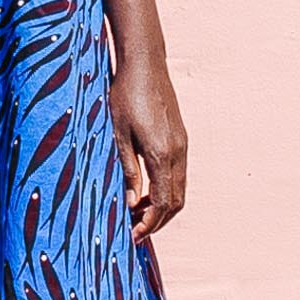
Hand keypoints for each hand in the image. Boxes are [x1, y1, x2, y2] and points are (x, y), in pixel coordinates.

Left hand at [108, 55, 186, 244]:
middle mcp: (177, 152)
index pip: (160, 204)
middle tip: (134, 230)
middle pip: (175, 202)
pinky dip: (166, 190)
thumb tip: (130, 202)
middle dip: (157, 221)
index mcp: (161, 155)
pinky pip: (179, 174)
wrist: (145, 63)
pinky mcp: (180, 137)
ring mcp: (182, 144)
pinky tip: (146, 189)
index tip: (132, 236)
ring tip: (137, 213)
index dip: (147, 224)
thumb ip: (127, 170)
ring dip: (162, 207)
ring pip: (180, 189)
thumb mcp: (118, 134)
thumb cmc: (125, 95)